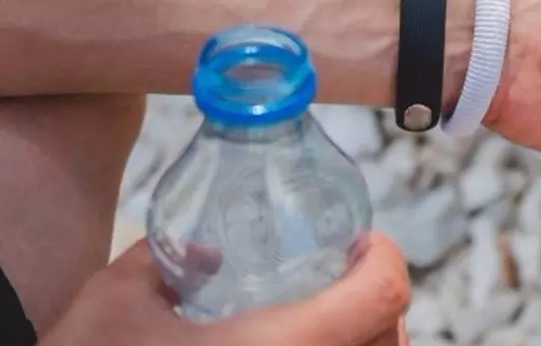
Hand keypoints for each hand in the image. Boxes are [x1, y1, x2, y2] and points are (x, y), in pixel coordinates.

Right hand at [40, 232, 409, 345]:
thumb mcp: (115, 304)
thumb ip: (167, 260)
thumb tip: (210, 251)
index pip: (381, 297)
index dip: (386, 259)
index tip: (364, 242)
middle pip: (389, 341)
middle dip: (381, 302)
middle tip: (349, 275)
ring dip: (369, 341)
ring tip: (335, 315)